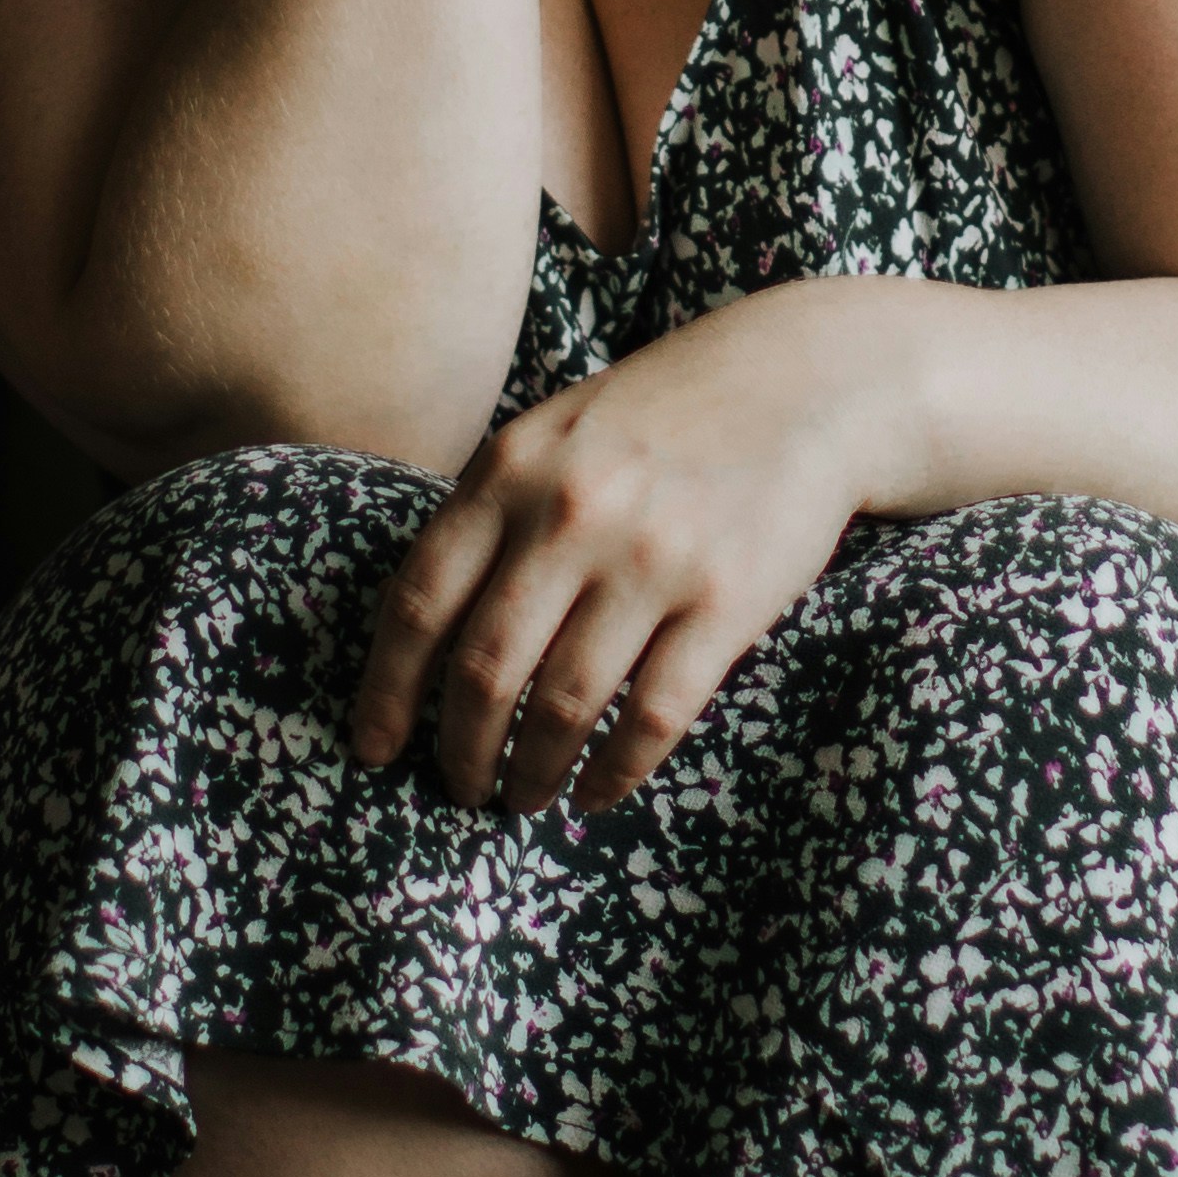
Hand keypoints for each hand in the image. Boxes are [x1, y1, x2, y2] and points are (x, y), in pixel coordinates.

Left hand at [347, 289, 904, 814]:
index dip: (386, 691)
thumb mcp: (555, 435)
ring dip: (532, 771)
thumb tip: (423, 635)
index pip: (418, 603)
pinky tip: (597, 792)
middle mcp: (571, 513)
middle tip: (459, 788)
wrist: (805, 379)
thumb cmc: (663, 417)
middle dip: (461, 750)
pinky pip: (652, 717)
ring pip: (564, 706)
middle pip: (485, 670)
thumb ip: (490, 513)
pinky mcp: (726, 601)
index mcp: (510, 469)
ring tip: (523, 796)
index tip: (372, 747)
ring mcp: (653, 559)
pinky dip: (615, 771)